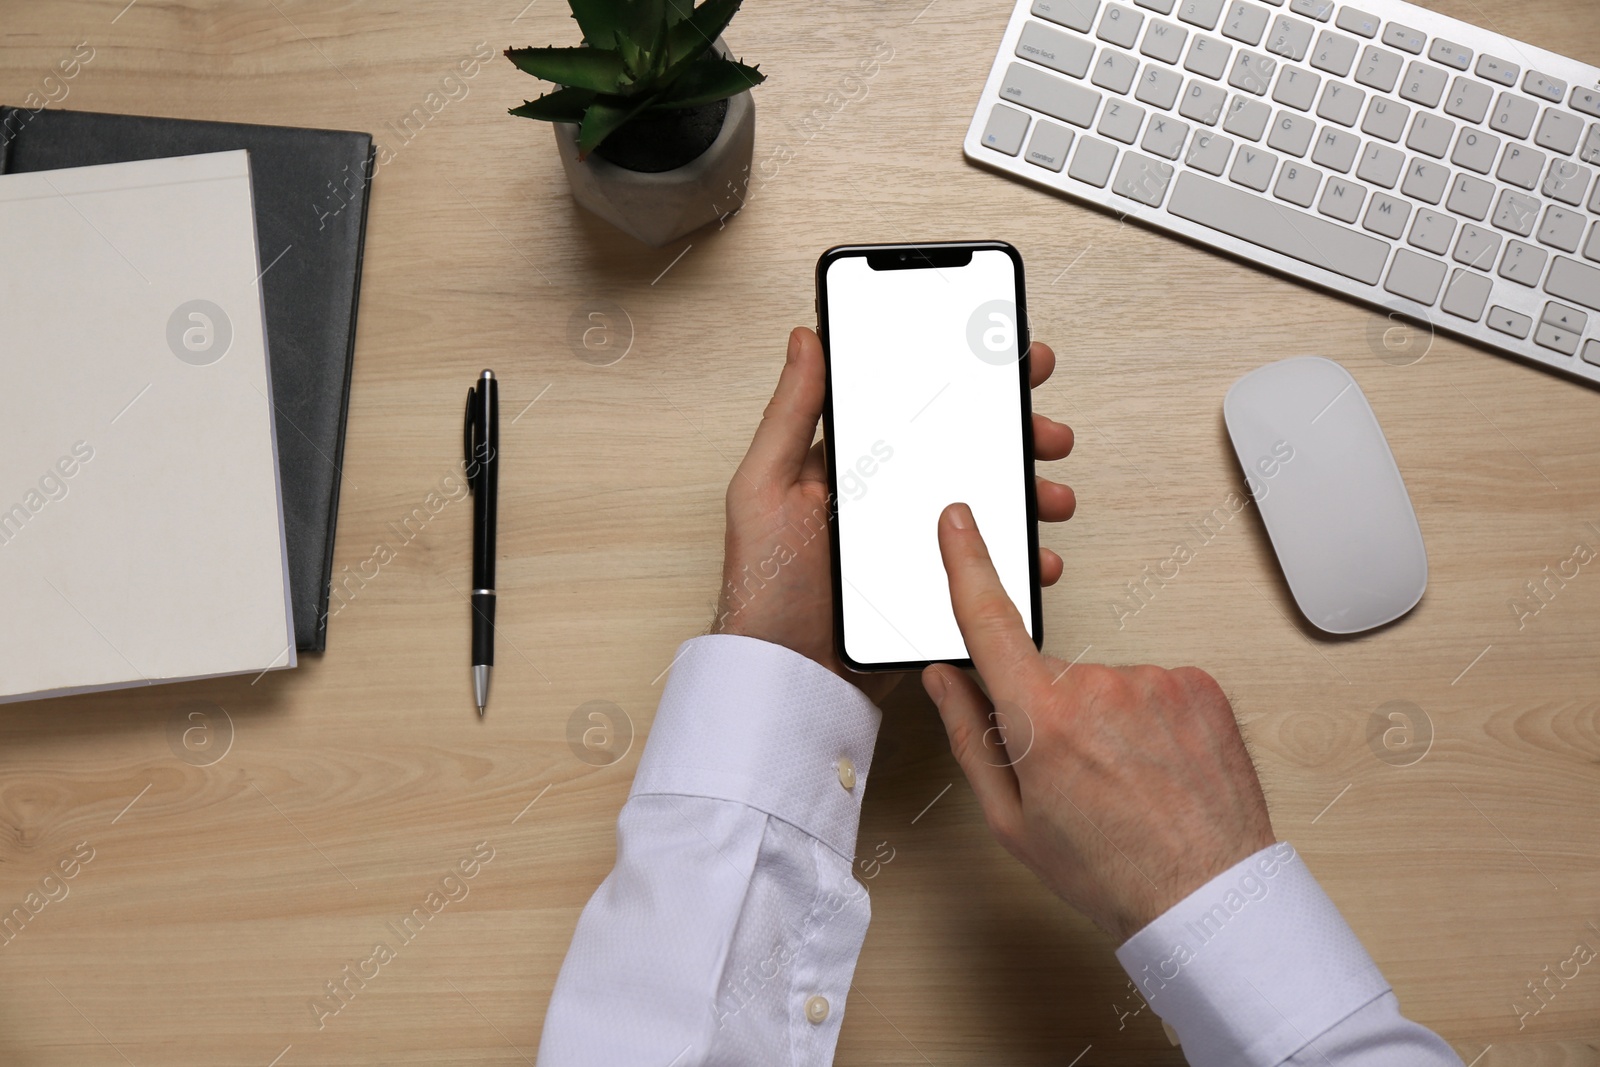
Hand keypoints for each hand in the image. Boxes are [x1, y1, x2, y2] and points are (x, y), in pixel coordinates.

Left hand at [712, 327, 1076, 698]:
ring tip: (1051, 497)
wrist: (787, 679)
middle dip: (1015, 434)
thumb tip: (806, 337)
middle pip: (964, 450)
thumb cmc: (763, 588)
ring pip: (987, 504)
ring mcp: (916, 544)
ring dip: (1029, 492)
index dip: (964, 377)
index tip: (1007, 354)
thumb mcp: (764, 488)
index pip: (914, 404)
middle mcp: (888, 499)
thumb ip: (789, 414)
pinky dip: (1021, 556)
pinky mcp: (935, 589)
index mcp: (851, 465)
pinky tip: (1038, 555)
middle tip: (1046, 431)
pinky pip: (988, 564)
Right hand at [921, 505, 1275, 942]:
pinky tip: (1159, 767)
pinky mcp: (1198, 683)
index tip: (958, 522)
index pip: (989, 621)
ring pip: (1105, 683)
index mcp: (1042, 719)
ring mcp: (1155, 679)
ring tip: (1128, 781)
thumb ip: (970, 735)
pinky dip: (1149, 719)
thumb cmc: (1111, 871)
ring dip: (1106, 718)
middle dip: (1049, 710)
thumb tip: (944, 679)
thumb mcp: (1012, 819)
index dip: (967, 562)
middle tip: (1075, 775)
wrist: (1209, 894)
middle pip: (1049, 673)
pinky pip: (1152, 686)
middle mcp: (1100, 685)